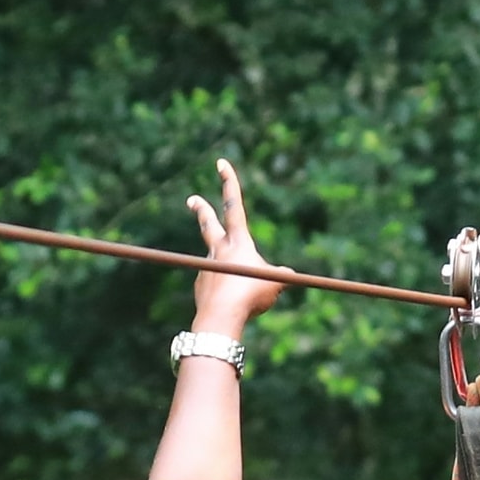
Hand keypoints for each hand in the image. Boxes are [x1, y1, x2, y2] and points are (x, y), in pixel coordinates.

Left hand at [187, 160, 282, 335]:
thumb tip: (287, 276)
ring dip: (227, 270)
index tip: (220, 163)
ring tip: (240, 290)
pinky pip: (217, 286)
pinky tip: (232, 308)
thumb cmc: (251, 294)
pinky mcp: (201, 287)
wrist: (221, 316)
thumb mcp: (275, 283)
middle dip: (201, 209)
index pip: (234, 205)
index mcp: (238, 241)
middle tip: (191, 199)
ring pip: (217, 262)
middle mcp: (218, 250)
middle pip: (208, 224)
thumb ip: (280, 276)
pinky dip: (225, 293)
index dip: (229, 182)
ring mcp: (206, 267)